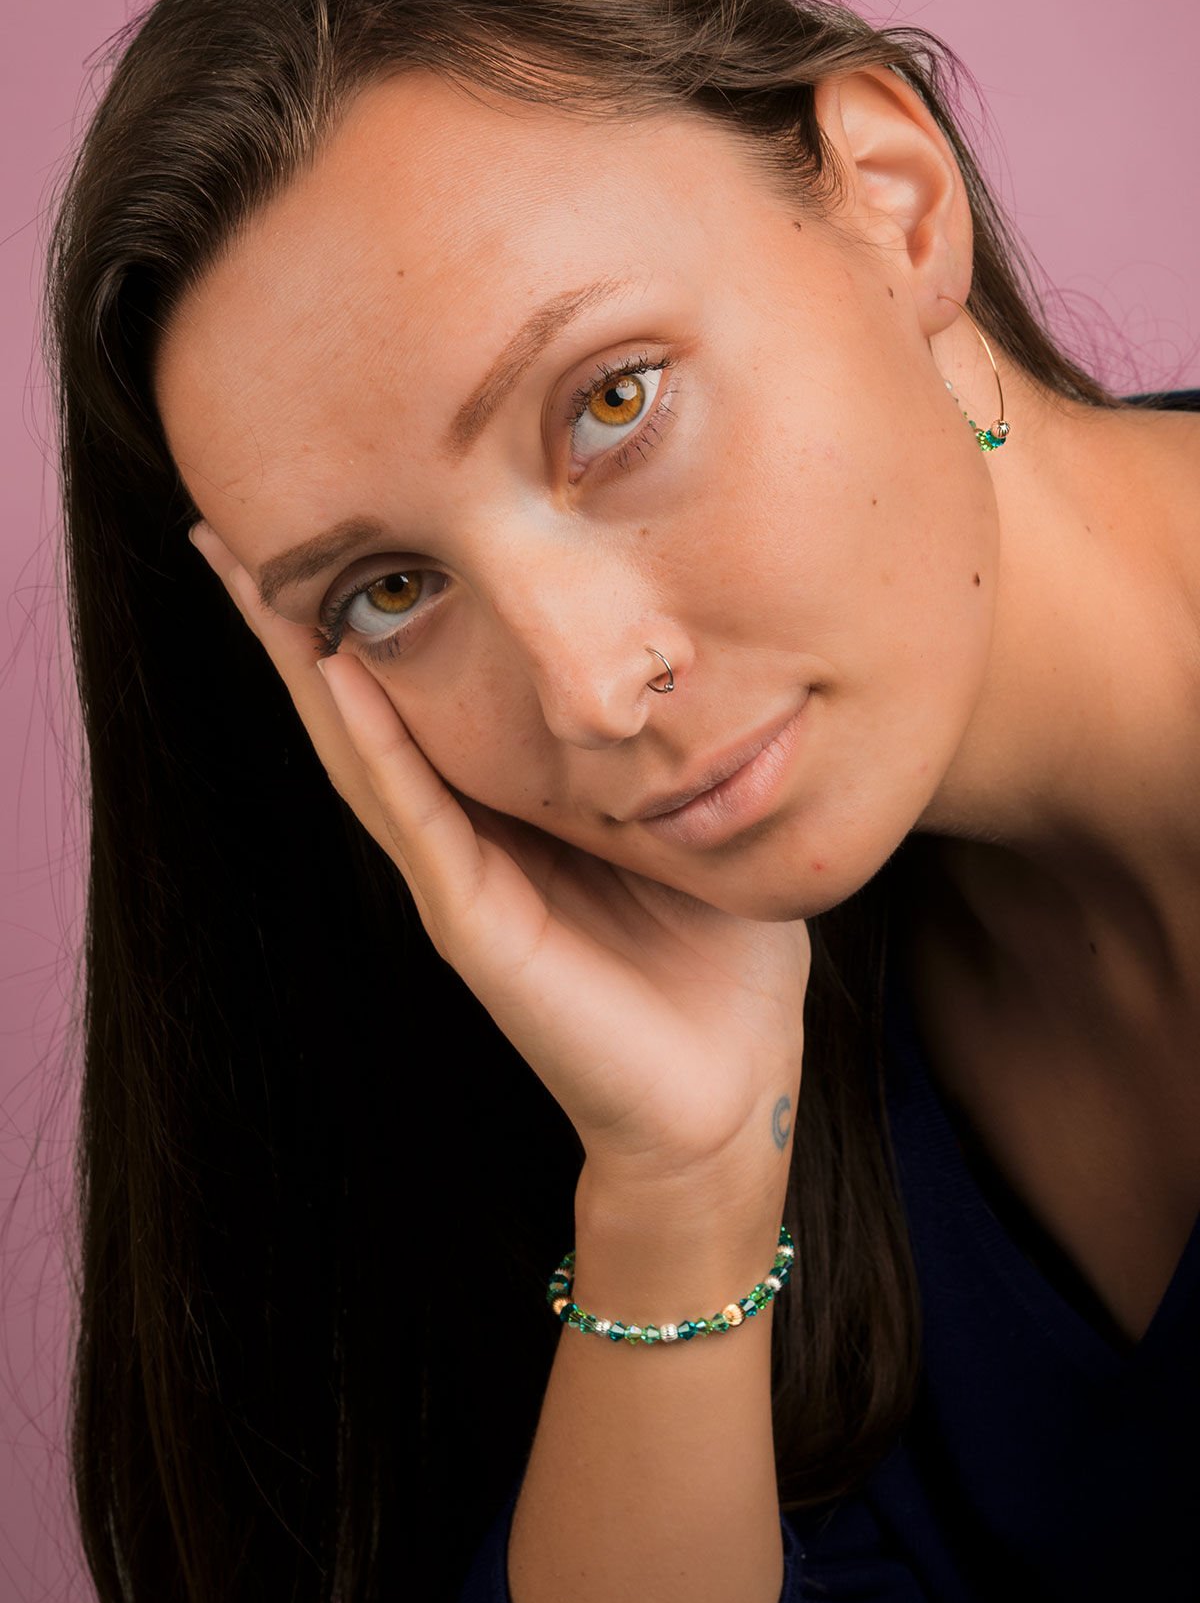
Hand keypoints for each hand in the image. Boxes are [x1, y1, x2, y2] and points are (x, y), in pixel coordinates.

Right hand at [188, 522, 811, 1187]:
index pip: (418, 690)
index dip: (368, 608)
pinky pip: (414, 817)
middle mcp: (460, 832)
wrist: (725, 1089)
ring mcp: (455, 878)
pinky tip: (337, 673)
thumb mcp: (694, 812)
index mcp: (508, 803)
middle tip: (223, 521)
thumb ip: (667, 735)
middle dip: (290, 615)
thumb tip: (692, 633)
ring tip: (241, 574)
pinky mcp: (473, 923)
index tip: (332, 513)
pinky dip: (373, 743)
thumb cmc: (718, 953)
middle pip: (355, 705)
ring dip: (298, 660)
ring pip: (358, 748)